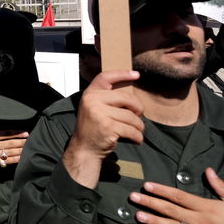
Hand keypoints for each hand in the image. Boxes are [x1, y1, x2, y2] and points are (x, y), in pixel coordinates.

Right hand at [0, 117, 27, 173]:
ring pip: (10, 152)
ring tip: (27, 148)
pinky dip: (14, 160)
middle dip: (21, 141)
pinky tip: (20, 158)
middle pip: (11, 143)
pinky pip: (6, 161)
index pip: (7, 134)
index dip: (17, 133)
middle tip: (29, 140)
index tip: (25, 133)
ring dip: (20, 150)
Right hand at [63, 70, 143, 188]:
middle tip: (139, 116)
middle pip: (126, 98)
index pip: (105, 78)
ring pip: (131, 116)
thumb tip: (131, 95)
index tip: (136, 74)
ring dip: (138, 126)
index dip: (121, 74)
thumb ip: (106, 99)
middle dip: (138, 108)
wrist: (84, 149)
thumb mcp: (93, 108)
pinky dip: (137, 137)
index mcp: (89, 94)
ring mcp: (99, 114)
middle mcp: (92, 101)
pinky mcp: (108, 127)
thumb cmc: (93, 128)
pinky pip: (131, 130)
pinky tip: (136, 139)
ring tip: (136, 131)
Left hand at [130, 168, 223, 223]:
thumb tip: (208, 171)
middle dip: (150, 202)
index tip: (147, 185)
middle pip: (170, 210)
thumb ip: (221, 186)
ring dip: (153, 221)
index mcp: (207, 207)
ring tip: (138, 216)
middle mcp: (200, 222)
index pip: (178, 196)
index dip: (161, 190)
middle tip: (133, 197)